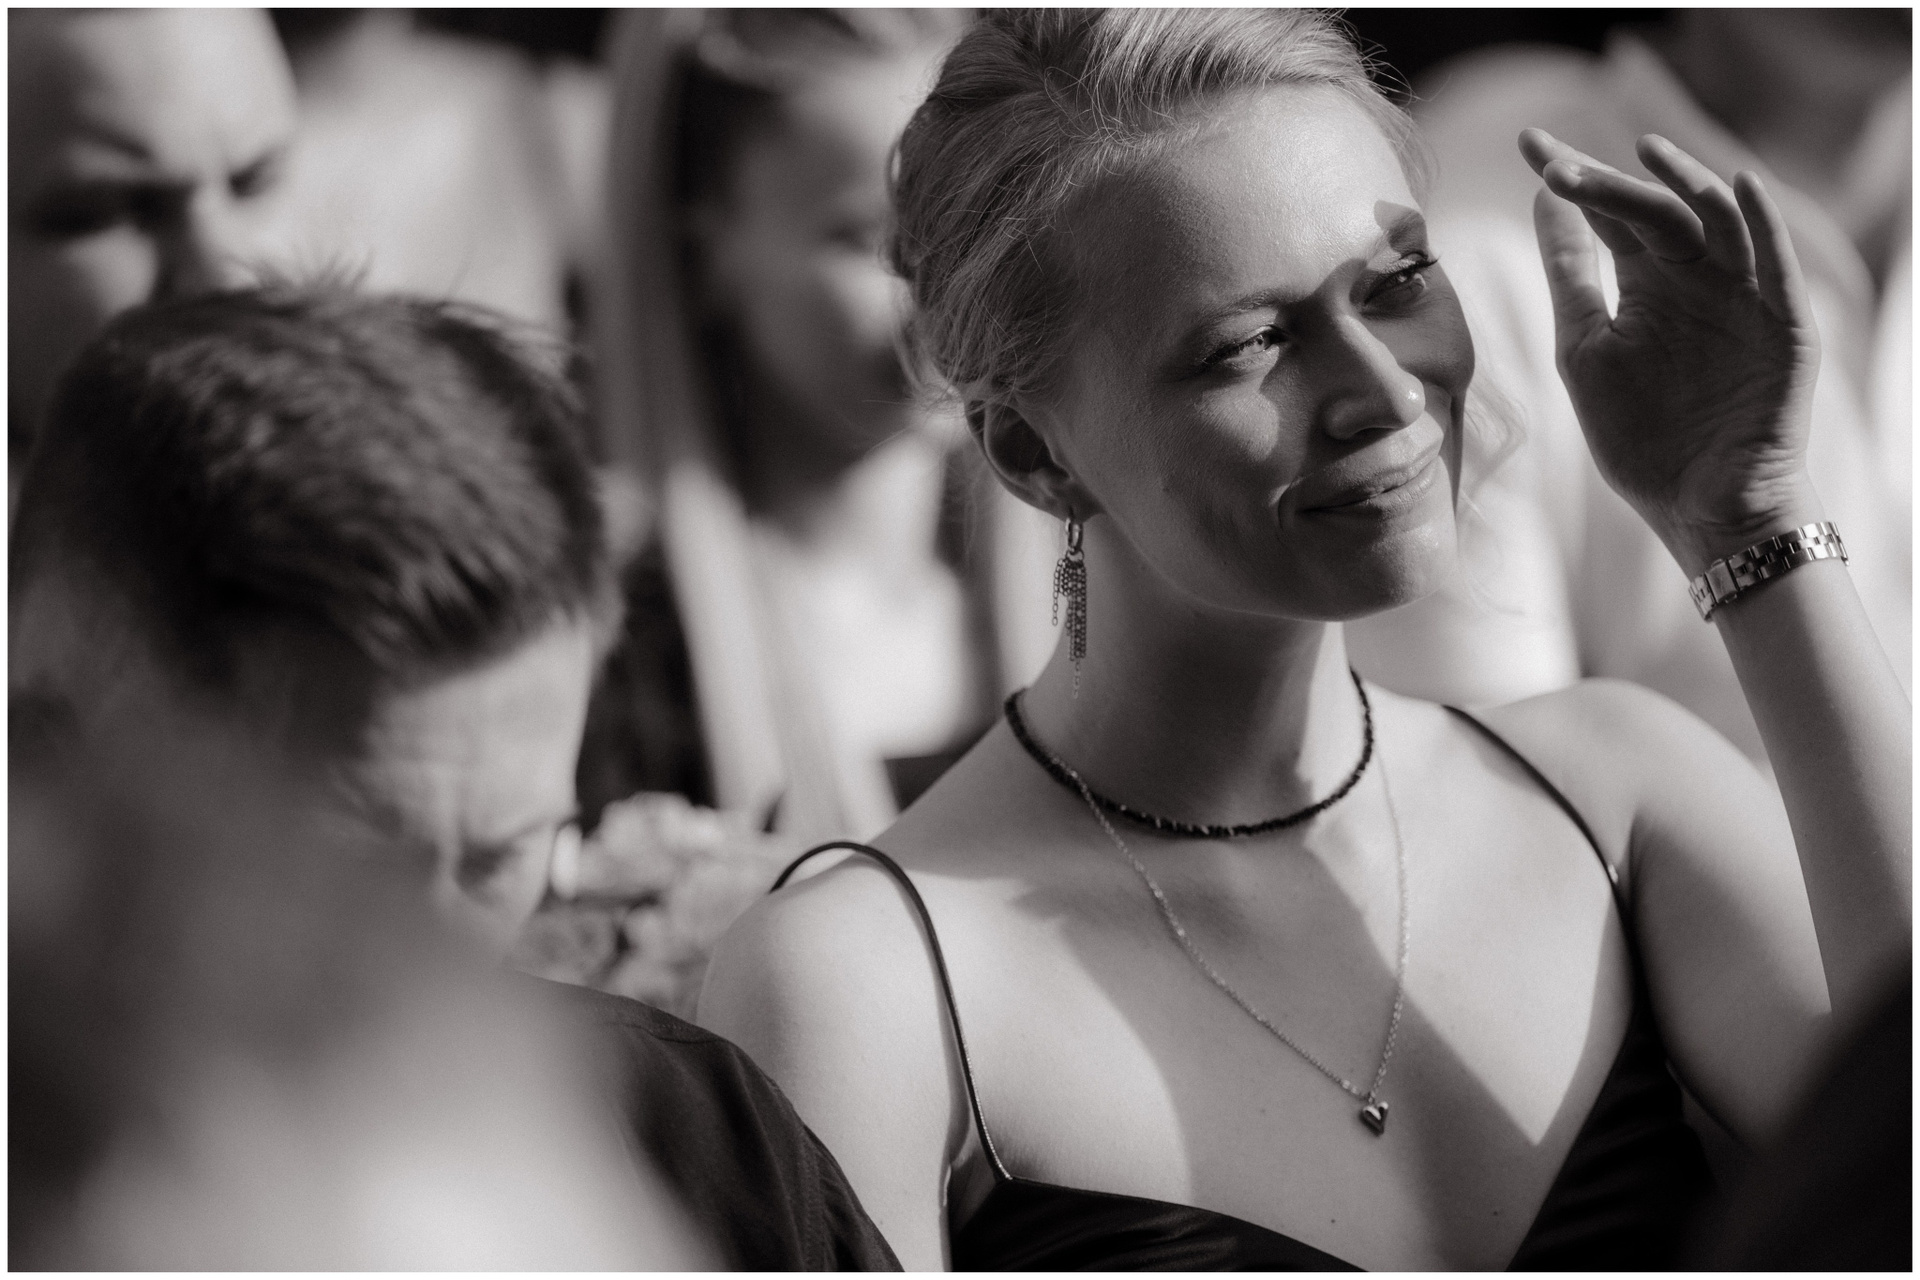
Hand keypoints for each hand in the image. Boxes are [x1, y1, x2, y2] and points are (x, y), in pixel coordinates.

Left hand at [1521, 128, 1821, 572]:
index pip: (1607, 215)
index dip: (1572, 177)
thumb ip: (1569, 276)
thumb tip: (1541, 201)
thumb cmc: (1642, 436)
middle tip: (1556, 164)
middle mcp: (1695, 277)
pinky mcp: (1783, 323)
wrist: (1700, 505)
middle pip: (1654, 210)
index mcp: (1648, 283)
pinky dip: (1760, 222)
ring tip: (1643, 152)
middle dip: (1607, 183)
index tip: (1527, 142)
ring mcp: (1741, 295)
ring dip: (1684, 182)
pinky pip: (1775, 264)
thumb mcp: (1586, 348)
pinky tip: (1734, 184)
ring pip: (1716, 221)